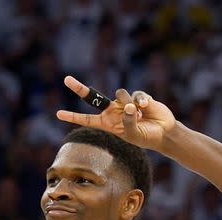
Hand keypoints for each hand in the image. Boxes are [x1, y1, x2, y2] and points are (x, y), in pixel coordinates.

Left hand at [56, 76, 176, 149]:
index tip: (58, 114)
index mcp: (108, 123)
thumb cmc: (146, 137)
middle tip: (66, 80)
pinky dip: (142, 101)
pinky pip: (136, 95)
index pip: (87, 119)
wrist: (163, 132)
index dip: (73, 116)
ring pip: (120, 94)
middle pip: (93, 97)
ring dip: (129, 104)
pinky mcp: (137, 97)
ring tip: (140, 115)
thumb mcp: (134, 135)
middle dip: (79, 88)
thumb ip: (129, 122)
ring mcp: (124, 102)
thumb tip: (129, 106)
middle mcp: (113, 111)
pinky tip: (147, 108)